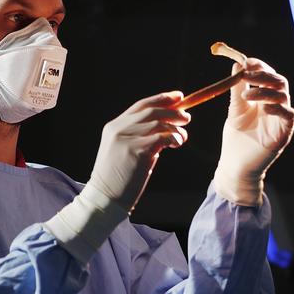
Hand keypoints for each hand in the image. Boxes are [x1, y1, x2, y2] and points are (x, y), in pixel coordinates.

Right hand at [88, 91, 189, 213]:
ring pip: (158, 124)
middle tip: (187, 117)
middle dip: (172, 111)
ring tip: (183, 137)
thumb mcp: (125, 150)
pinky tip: (178, 143)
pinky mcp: (137, 152)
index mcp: (114, 126)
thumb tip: (168, 127)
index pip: (141, 106)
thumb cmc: (119, 177)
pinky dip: (174, 138)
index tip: (178, 96)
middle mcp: (119, 129)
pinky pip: (162, 137)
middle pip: (151, 111)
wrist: (106, 197)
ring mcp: (127, 140)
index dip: (161, 99)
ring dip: (175, 128)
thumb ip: (141, 136)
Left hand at [212, 58, 293, 205]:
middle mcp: (275, 105)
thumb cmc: (236, 138)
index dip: (260, 66)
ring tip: (247, 95)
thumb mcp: (235, 110)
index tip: (247, 62)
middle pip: (278, 82)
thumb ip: (237, 89)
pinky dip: (277, 108)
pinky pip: (288, 115)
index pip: (268, 75)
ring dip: (266, 91)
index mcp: (264, 98)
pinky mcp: (284, 132)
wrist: (236, 164)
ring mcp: (281, 118)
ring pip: (283, 95)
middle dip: (263, 75)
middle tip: (247, 75)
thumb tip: (237, 64)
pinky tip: (263, 108)